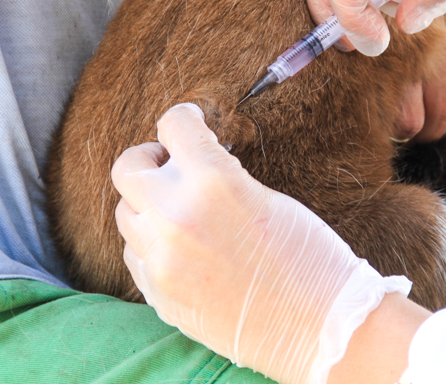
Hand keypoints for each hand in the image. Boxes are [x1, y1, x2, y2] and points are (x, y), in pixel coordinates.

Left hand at [113, 104, 395, 383]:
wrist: (320, 326)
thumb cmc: (308, 257)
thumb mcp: (265, 196)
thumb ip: (217, 175)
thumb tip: (188, 162)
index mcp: (213, 180)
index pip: (172, 124)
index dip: (183, 118)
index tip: (189, 122)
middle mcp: (176, 215)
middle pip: (128, 167)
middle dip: (150, 159)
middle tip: (170, 165)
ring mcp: (161, 258)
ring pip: (125, 213)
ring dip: (148, 205)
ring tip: (180, 212)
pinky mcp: (158, 293)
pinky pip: (134, 255)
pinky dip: (151, 246)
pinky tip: (181, 249)